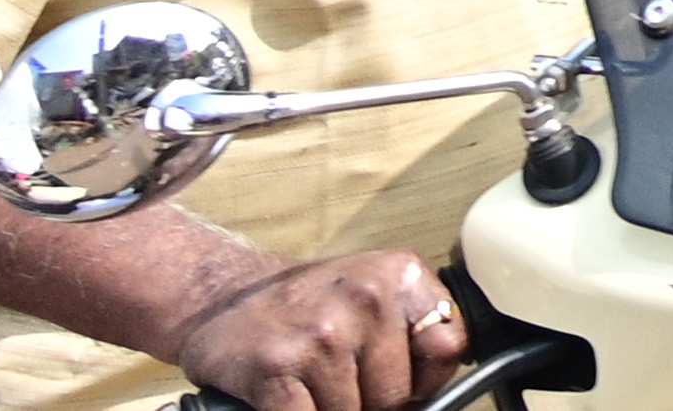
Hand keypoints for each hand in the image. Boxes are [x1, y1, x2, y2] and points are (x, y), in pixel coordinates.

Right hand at [177, 246, 461, 410]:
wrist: (223, 296)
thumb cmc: (308, 304)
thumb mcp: (376, 294)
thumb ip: (415, 333)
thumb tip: (433, 393)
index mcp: (401, 275)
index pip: (448, 348)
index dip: (424, 379)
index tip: (403, 381)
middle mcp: (365, 298)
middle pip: (396, 393)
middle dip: (371, 401)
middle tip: (341, 381)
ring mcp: (321, 334)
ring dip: (332, 410)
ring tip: (312, 384)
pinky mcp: (277, 368)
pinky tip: (291, 399)